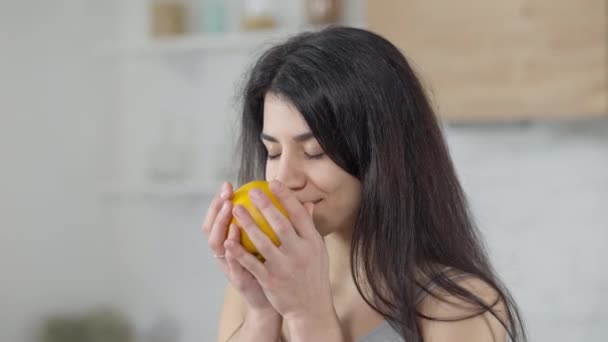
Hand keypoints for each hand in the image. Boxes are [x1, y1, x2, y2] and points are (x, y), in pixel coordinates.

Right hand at [202, 182, 276, 314]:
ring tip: (229, 210)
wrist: (277, 301)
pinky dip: (232, 251)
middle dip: (216, 209)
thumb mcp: (278, 245)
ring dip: (221, 226)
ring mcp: (229, 266)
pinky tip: (234, 237)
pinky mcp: (237, 279)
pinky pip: (232, 263)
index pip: (220, 218)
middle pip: (212, 227)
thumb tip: (304, 202)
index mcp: (234, 243)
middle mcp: (227, 253)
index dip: (219, 202)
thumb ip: (286, 225)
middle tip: (226, 194)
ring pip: (217, 244)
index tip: (228, 185)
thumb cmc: (277, 270)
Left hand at [225, 180, 336, 324]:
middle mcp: (300, 253)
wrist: (311, 308)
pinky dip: (240, 252)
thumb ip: (309, 227)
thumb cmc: (313, 274)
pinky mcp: (271, 280)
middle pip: (281, 224)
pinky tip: (229, 240)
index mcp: (313, 242)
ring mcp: (285, 267)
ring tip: (235, 209)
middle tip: (252, 191)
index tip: (274, 183)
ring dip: (247, 224)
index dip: (286, 198)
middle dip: (265, 205)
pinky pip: (252, 263)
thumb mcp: (317, 250)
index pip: (299, 215)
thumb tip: (306, 203)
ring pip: (263, 242)